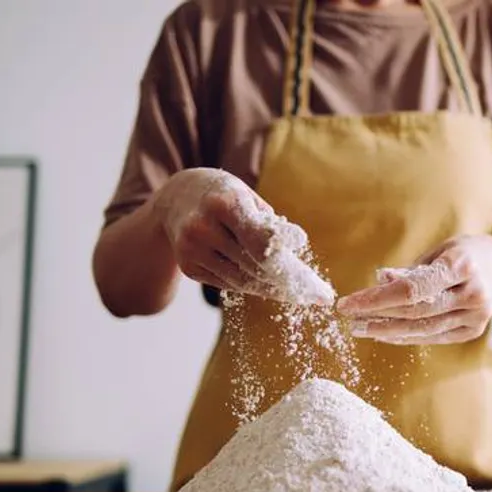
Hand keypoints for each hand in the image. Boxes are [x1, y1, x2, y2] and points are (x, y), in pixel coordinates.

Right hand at [157, 168, 306, 298]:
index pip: (261, 243)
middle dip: (287, 283)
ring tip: (295, 294)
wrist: (177, 198)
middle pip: (254, 267)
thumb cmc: (226, 196)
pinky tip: (266, 285)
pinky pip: (228, 283)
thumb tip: (295, 246)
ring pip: (242, 280)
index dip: (289, 266)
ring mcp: (191, 249)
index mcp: (224, 203)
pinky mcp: (188, 267)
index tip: (312, 283)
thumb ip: (271, 224)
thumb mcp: (249, 197)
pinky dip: (249, 285)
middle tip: (314, 295)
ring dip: (271, 288)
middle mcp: (203, 227)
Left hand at [337, 235, 491, 344]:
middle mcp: (473, 293)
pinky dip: (406, 336)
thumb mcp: (438, 251)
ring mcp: (476, 316)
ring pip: (423, 329)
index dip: (376, 299)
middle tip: (349, 319)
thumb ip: (411, 270)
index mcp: (462, 265)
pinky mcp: (473, 331)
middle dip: (377, 317)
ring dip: (387, 331)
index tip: (347, 303)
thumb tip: (380, 281)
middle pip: (415, 311)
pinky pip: (433, 337)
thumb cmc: (462, 255)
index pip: (412, 288)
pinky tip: (385, 334)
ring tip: (361, 328)